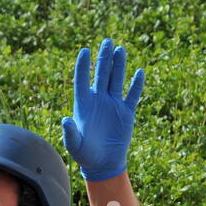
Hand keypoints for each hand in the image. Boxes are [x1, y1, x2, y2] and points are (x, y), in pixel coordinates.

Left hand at [61, 37, 144, 181]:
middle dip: (104, 58)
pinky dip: (136, 85)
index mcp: (84, 105)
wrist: (103, 163)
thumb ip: (70, 133)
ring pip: (116, 80)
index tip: (85, 51)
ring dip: (119, 65)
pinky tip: (139, 73)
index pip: (83, 81)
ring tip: (120, 50)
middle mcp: (99, 100)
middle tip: (107, 41)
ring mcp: (113, 104)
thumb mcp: (74, 145)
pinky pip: (132, 96)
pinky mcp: (126, 112)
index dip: (84, 67)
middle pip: (102, 75)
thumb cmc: (85, 154)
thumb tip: (65, 120)